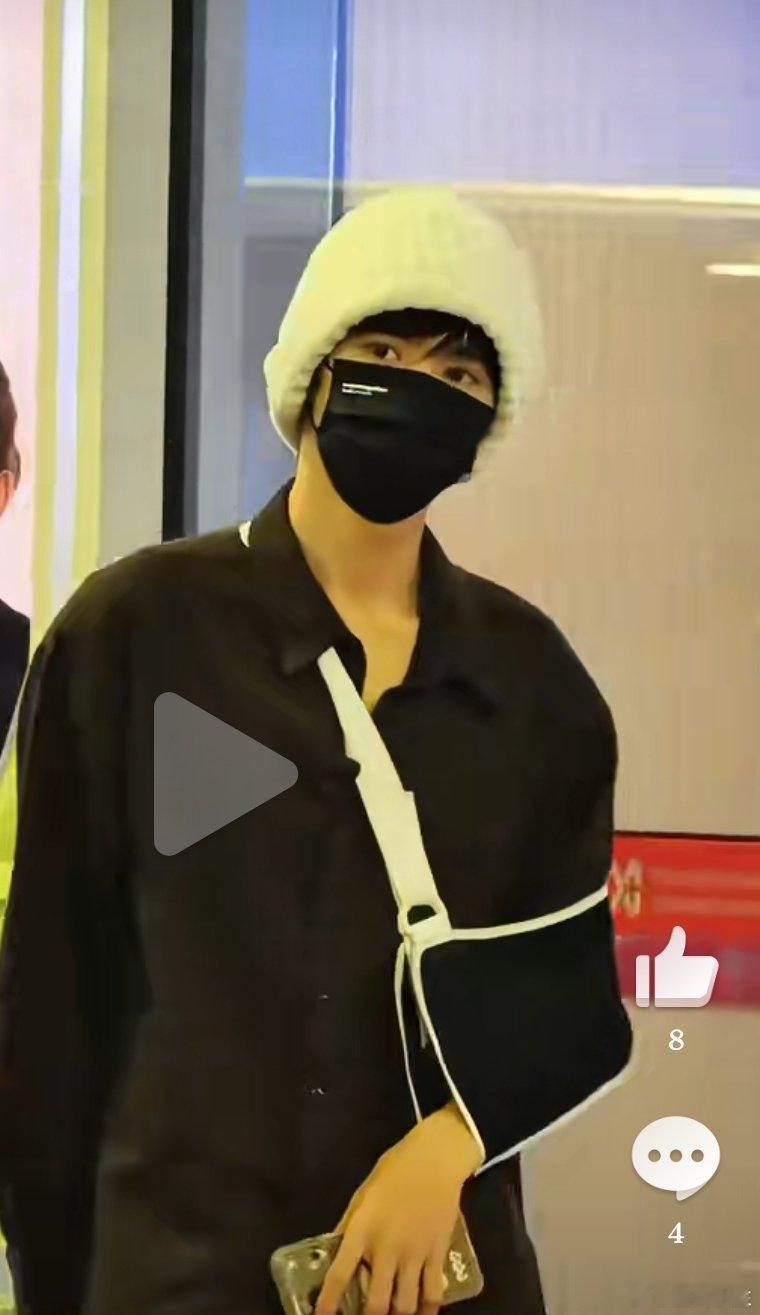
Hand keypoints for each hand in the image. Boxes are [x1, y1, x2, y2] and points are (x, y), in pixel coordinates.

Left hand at [313, 1116, 473, 1314]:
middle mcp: (386, 1248)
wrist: (435, 1159)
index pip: (339, 1275)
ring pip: (404, 1305)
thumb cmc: (394, 1171)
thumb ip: (348, 1225)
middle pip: (375, 1303)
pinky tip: (422, 1313)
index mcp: (362, 1230)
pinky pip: (433, 1293)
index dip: (328, 1303)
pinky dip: (427, 1309)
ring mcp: (414, 1253)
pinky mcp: (437, 1253)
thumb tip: (334, 1251)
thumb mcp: (362, 1195)